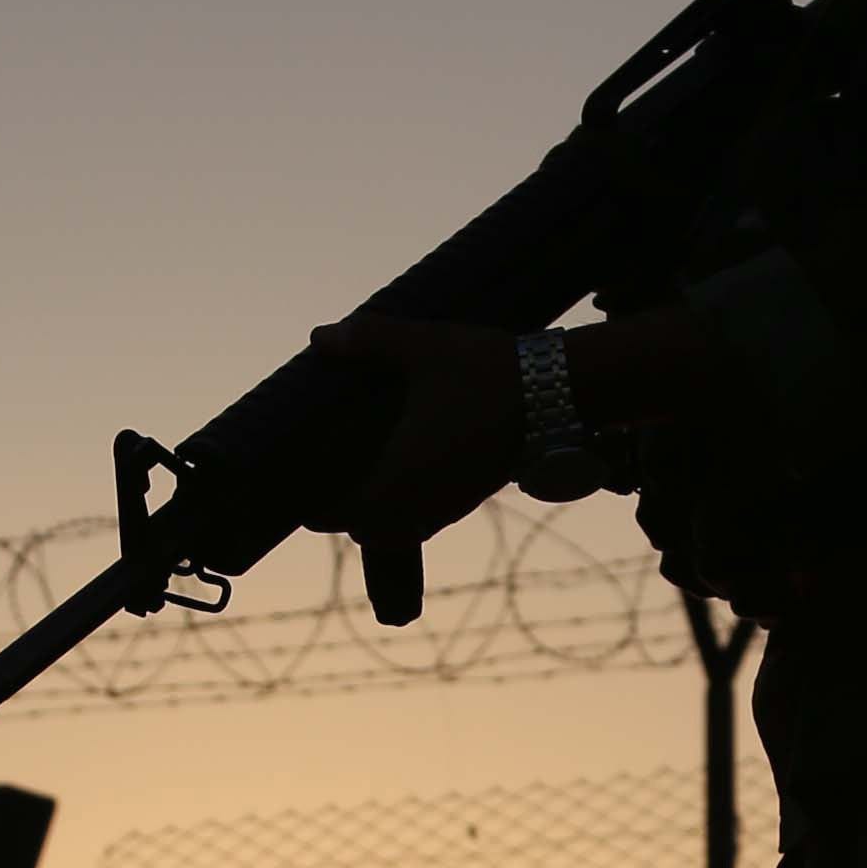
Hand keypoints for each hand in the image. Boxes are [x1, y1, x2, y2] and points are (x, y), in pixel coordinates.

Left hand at [317, 316, 519, 546]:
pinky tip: (412, 469)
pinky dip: (414, 504)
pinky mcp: (479, 491)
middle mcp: (426, 499)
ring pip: (407, 526)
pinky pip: (434, 514)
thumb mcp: (423, 348)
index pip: (348, 517)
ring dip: (386, 513)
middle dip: (352, 517)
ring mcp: (456, 499)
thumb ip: (369, 342)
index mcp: (402, 476)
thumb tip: (321, 335)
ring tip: (368, 480)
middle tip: (331, 492)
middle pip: (374, 532)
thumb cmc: (486, 373)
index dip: (322, 513)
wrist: (560, 390)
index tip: (305, 505)